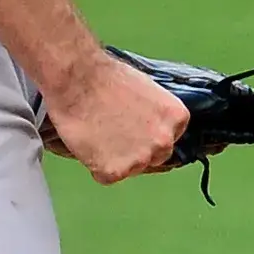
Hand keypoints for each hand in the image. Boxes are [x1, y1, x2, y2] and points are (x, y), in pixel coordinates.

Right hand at [42, 52, 188, 184]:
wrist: (76, 79)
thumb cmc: (105, 77)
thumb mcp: (145, 88)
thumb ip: (154, 113)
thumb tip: (147, 124)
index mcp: (176, 118)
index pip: (168, 138)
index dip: (147, 134)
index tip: (133, 128)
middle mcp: (165, 141)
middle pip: (153, 157)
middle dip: (135, 150)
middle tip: (112, 132)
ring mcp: (141, 159)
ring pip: (130, 168)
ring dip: (115, 158)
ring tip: (98, 133)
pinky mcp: (116, 171)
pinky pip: (106, 176)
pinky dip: (95, 164)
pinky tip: (89, 143)